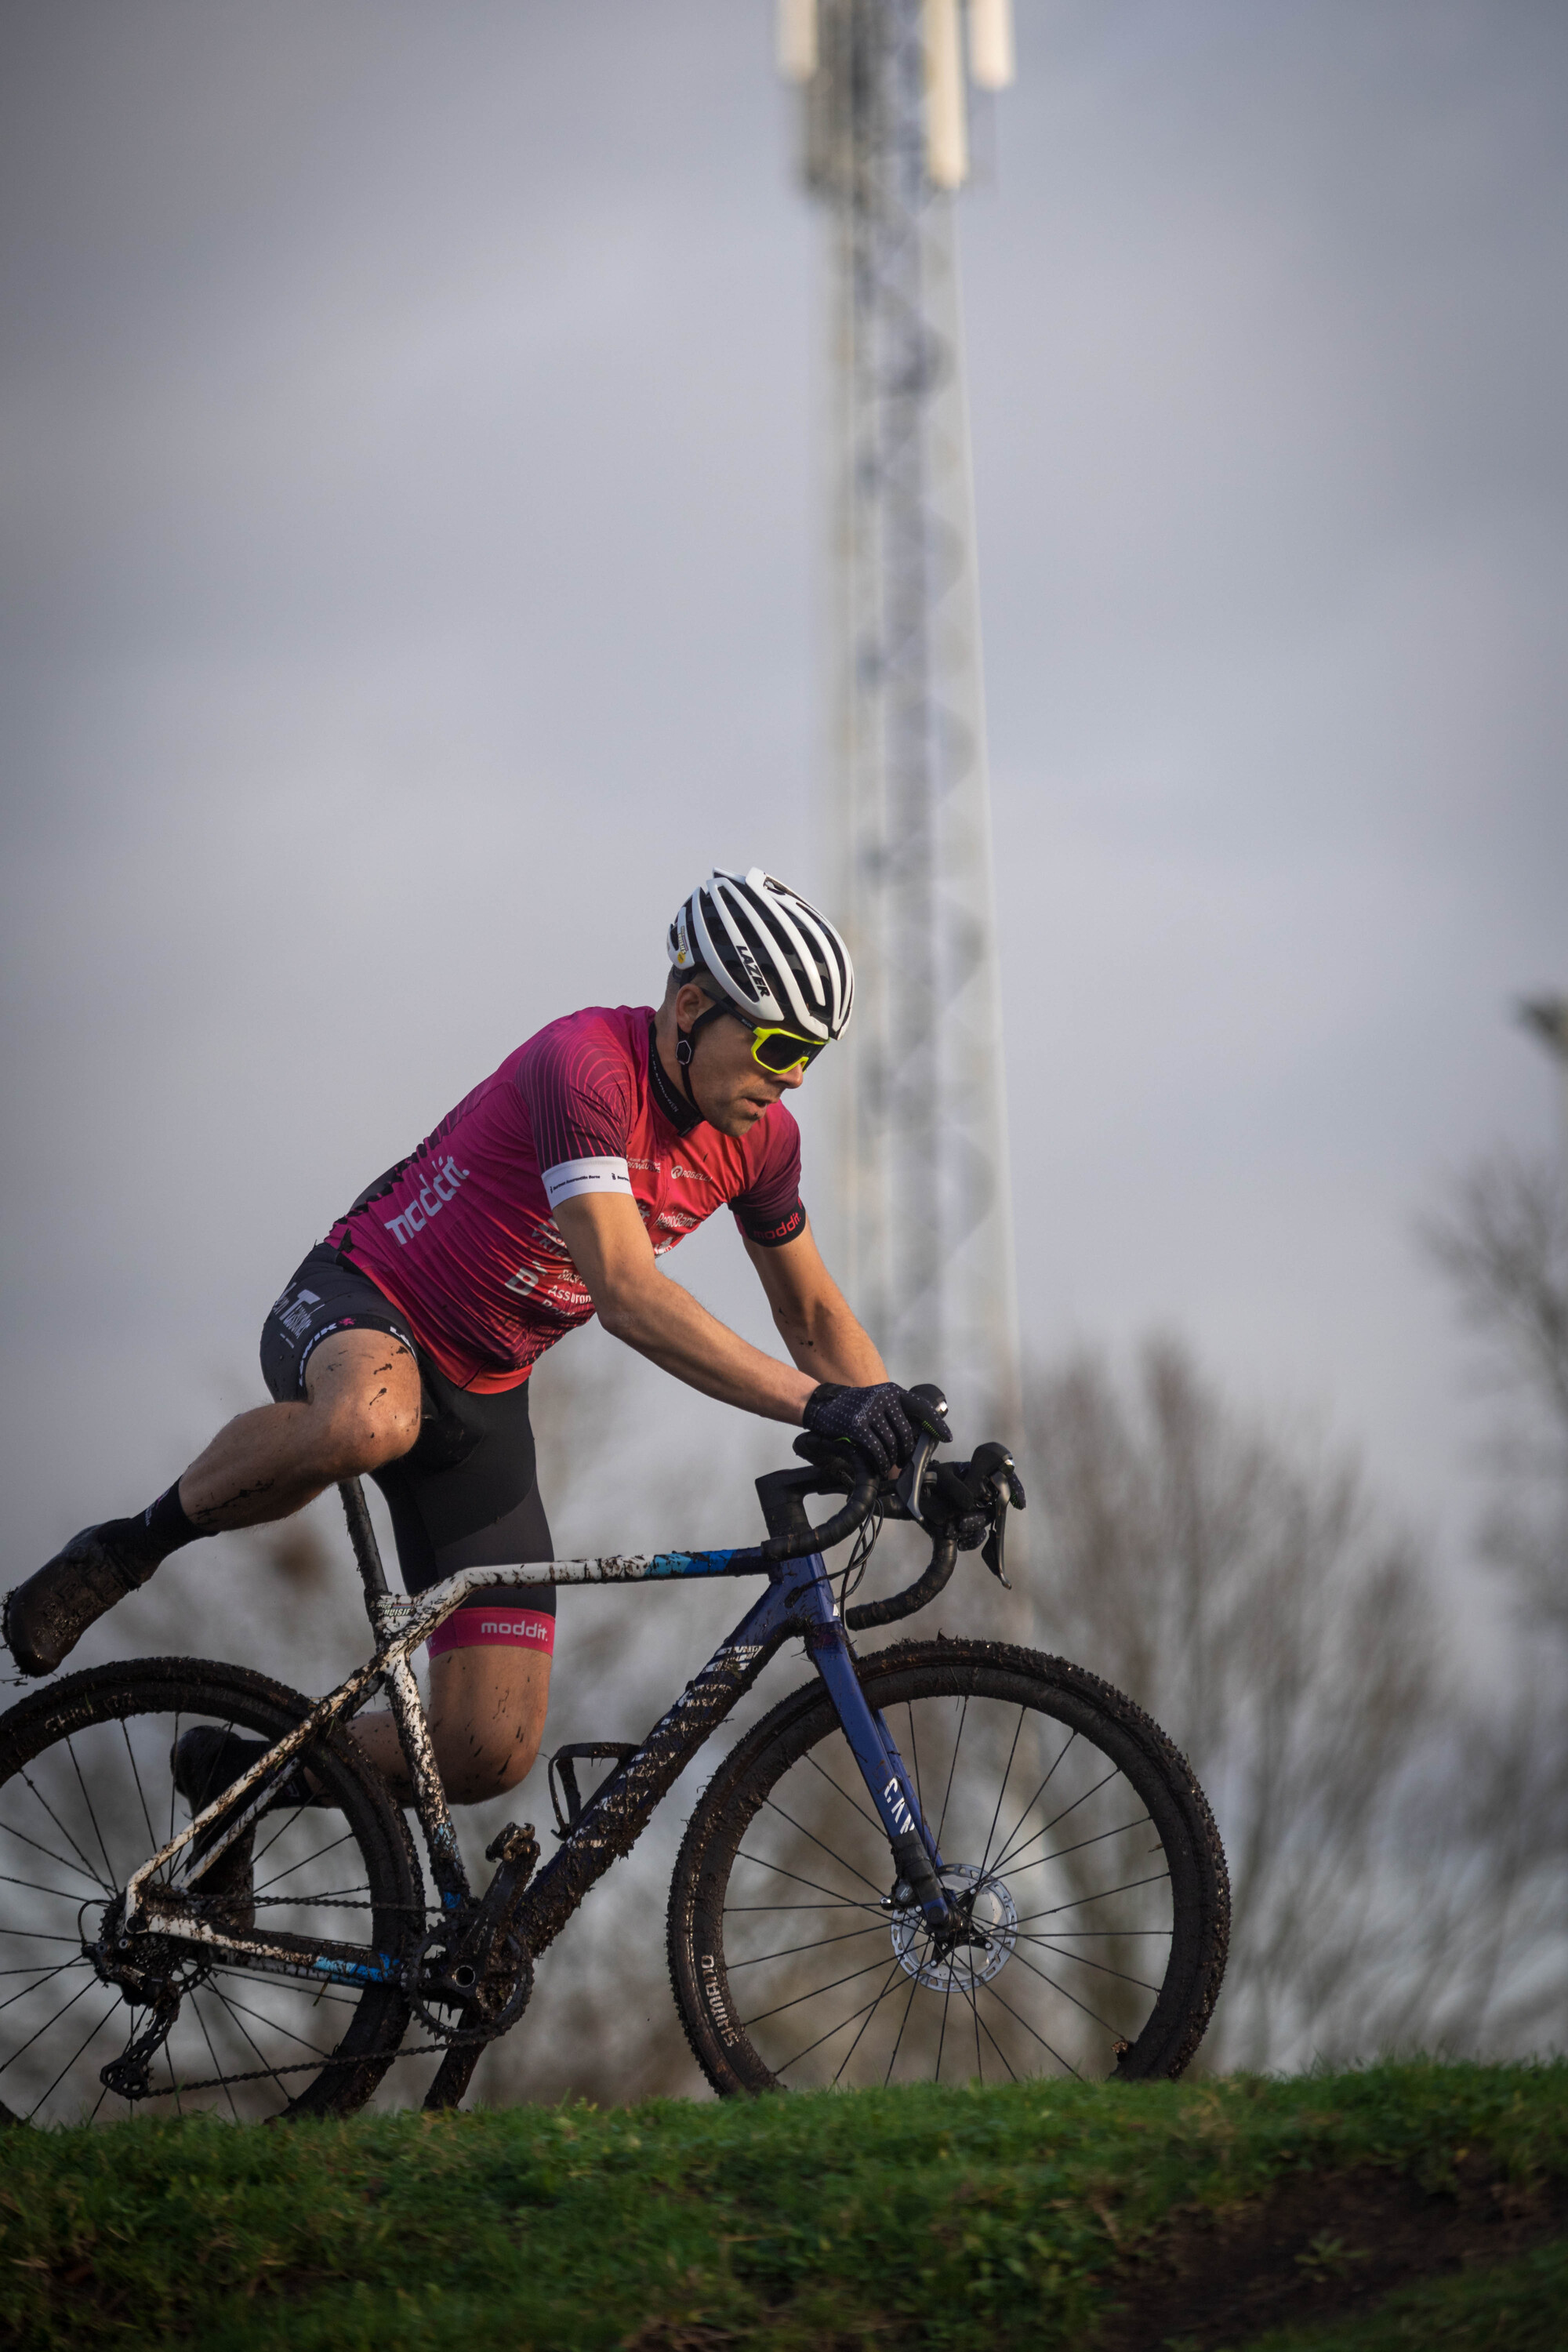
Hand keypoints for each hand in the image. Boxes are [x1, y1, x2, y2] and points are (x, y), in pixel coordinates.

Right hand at [802, 1381, 949, 1476]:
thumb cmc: (855, 1408)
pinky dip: (881, 1461)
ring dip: (892, 1458)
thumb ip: (896, 1414)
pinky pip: (877, 1449)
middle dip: (907, 1451)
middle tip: (904, 1461)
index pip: (921, 1408)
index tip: (947, 1438)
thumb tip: (919, 1437)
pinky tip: (880, 1466)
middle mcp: (883, 1397)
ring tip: (889, 1464)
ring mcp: (869, 1409)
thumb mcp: (877, 1402)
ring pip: (892, 1443)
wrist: (823, 1405)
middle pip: (906, 1432)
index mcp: (892, 1391)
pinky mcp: (857, 1424)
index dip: (936, 1424)